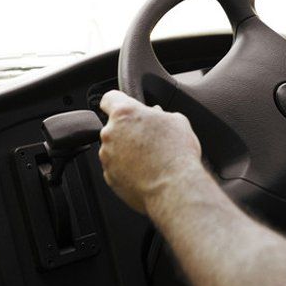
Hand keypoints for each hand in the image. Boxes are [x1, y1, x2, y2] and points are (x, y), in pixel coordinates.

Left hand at [98, 90, 203, 213]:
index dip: (118, 101)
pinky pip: (117, 168)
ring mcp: (108, 157)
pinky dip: (128, 169)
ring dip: (128, 150)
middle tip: (150, 138)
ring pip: (115, 148)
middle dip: (129, 130)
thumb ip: (159, 114)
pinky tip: (147, 172)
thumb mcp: (177, 121)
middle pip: (114, 126)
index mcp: (125, 114)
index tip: (124, 106)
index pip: (109, 98)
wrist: (174, 187)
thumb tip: (156, 115)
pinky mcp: (110, 177)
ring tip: (151, 158)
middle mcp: (110, 133)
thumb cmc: (177, 154)